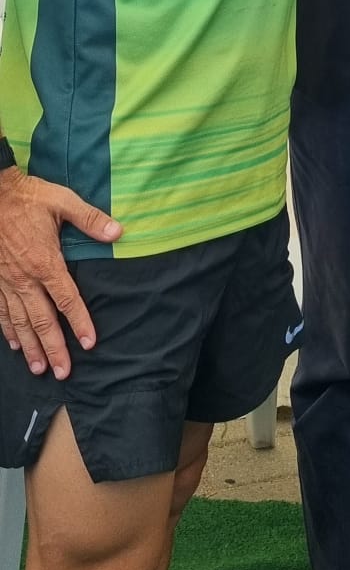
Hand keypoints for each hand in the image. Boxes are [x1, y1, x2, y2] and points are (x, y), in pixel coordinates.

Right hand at [0, 169, 121, 377]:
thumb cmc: (29, 197)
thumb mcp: (63, 201)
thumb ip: (90, 218)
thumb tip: (118, 232)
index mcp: (45, 262)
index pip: (67, 299)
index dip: (80, 322)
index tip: (89, 343)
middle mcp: (25, 278)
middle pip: (42, 320)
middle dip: (54, 348)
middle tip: (64, 372)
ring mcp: (6, 282)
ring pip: (20, 322)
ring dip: (30, 347)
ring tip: (39, 368)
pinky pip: (1, 311)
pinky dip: (8, 330)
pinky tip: (14, 344)